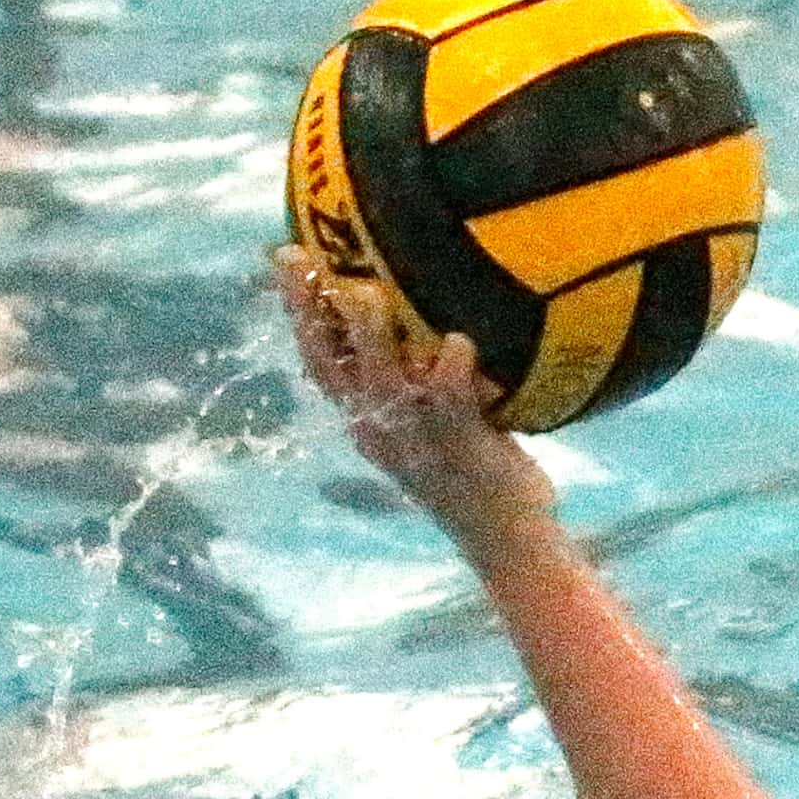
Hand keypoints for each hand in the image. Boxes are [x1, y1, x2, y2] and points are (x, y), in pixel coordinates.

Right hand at [272, 246, 555, 557]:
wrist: (508, 540)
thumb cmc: (476, 477)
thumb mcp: (431, 428)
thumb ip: (418, 383)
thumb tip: (423, 323)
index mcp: (369, 424)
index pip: (321, 363)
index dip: (300, 313)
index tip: (290, 262)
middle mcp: (382, 430)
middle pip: (330, 366)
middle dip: (308, 311)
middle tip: (299, 258)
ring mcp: (418, 438)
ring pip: (381, 380)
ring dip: (370, 336)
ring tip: (366, 292)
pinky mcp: (461, 446)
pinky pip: (449, 400)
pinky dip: (453, 367)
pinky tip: (460, 340)